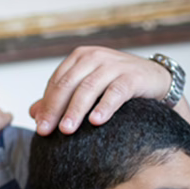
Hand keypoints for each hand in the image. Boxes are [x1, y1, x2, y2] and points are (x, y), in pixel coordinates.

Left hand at [30, 46, 171, 134]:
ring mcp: (114, 64)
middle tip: (46, 132)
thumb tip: (33, 114)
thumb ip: (60, 100)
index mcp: (79, 58)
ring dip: (75, 110)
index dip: (46, 105)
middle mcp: (94, 57)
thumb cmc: (115, 86)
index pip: (57, 82)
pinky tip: (96, 121)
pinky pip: (116, 92)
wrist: (156, 81)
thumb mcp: (86, 90)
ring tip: (66, 130)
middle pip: (68, 85)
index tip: (40, 128)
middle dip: (55, 109)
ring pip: (88, 88)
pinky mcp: (133, 76)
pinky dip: (105, 106)